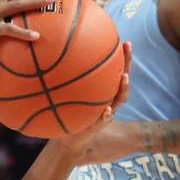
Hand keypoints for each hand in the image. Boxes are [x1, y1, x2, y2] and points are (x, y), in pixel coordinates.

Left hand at [58, 42, 132, 157]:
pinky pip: (105, 119)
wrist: (70, 137)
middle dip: (127, 64)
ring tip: (124, 77)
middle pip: (123, 79)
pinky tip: (107, 110)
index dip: (123, 57)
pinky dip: (107, 115)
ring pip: (120, 99)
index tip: (125, 42)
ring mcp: (108, 111)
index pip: (116, 70)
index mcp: (103, 90)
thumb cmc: (70, 112)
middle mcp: (109, 98)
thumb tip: (51, 58)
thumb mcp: (68, 95)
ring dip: (124, 88)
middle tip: (128, 48)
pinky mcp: (100, 125)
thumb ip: (65, 80)